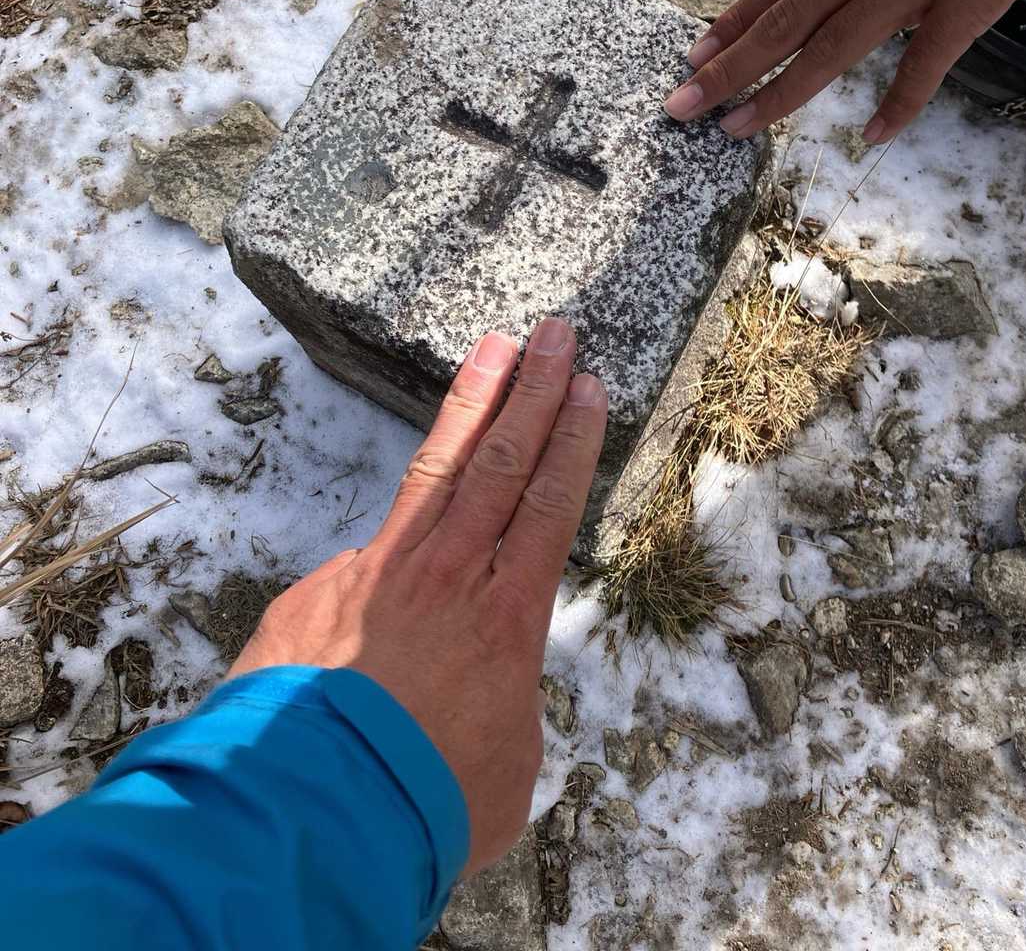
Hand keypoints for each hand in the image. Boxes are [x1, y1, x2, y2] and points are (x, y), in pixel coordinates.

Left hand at [228, 318, 606, 874]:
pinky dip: (397, 521)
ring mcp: (383, 569)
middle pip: (502, 462)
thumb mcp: (504, 765)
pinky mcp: (325, 584)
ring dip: (472, 402)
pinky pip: (372, 541)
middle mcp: (451, 574)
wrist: (316, 814)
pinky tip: (402, 524)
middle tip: (555, 333)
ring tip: (495, 345)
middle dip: (533, 392)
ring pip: (438, 467)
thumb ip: (500, 705)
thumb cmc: (428, 807)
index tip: (588, 386)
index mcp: (508, 617)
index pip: (551, 505)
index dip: (572, 440)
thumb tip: (474, 684)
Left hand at [663, 0, 1025, 141]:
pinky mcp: (962, 1)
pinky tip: (872, 135)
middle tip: (680, 105)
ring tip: (732, 127)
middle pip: (782, 19)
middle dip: (727, 67)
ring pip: (828, 46)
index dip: (733, 18)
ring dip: (777, 92)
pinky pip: (924, 63)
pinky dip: (899, 103)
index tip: (695, 51)